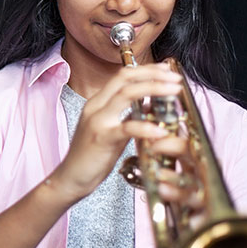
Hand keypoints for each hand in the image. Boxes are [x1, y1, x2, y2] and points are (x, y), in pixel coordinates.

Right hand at [48, 64, 182, 202]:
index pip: (122, 76)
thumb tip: (152, 105)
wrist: (71, 178)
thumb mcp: (113, 131)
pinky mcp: (102, 138)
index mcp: (98, 102)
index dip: (146, 69)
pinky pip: (127, 127)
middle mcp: (96, 106)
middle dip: (153, 74)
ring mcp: (98, 121)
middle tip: (175, 78)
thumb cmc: (92, 156)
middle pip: (125, 78)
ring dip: (154, 88)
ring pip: (126, 94)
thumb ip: (129, 116)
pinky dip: (147, 126)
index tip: (166, 70)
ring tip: (175, 90)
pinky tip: (161, 131)